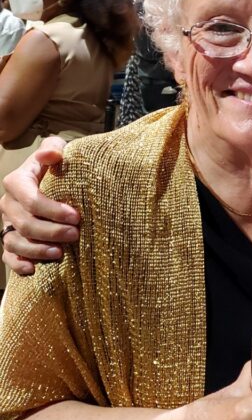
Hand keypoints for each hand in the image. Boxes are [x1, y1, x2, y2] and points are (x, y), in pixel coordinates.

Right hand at [1, 136, 78, 274]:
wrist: (53, 181)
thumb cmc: (57, 166)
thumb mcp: (57, 152)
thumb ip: (53, 150)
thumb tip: (50, 156)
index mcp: (17, 182)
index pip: (30, 199)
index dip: (52, 210)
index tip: (76, 216)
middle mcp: (8, 204)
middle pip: (25, 223)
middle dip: (51, 231)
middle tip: (75, 234)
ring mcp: (7, 223)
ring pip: (14, 242)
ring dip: (36, 250)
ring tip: (60, 253)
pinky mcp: (10, 239)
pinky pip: (8, 256)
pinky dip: (18, 264)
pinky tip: (33, 269)